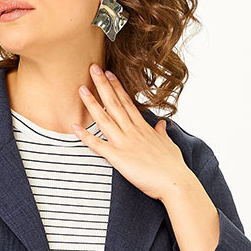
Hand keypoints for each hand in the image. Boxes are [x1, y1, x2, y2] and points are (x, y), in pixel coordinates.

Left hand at [72, 64, 197, 202]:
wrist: (176, 183)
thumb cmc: (173, 166)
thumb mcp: (168, 145)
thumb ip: (162, 133)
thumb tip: (162, 125)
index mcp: (143, 128)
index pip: (127, 102)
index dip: (116, 87)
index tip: (109, 73)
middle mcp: (133, 131)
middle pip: (114, 103)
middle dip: (102, 85)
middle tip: (93, 68)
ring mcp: (125, 143)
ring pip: (105, 119)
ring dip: (92, 103)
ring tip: (81, 89)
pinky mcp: (119, 158)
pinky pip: (98, 146)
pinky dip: (86, 136)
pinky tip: (75, 127)